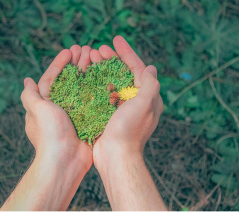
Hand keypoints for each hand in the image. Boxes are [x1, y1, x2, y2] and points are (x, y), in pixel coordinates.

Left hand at [22, 46, 92, 168]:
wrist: (66, 161)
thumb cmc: (50, 134)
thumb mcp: (36, 110)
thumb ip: (30, 95)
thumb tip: (27, 80)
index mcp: (46, 104)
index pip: (52, 78)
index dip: (60, 63)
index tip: (70, 50)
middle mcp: (60, 107)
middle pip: (69, 80)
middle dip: (76, 64)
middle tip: (86, 50)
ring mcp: (75, 113)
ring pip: (82, 88)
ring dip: (88, 72)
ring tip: (96, 58)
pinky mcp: (88, 120)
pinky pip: (93, 100)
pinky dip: (98, 88)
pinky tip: (105, 77)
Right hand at [91, 35, 163, 159]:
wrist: (115, 156)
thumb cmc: (129, 131)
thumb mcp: (143, 105)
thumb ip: (150, 85)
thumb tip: (151, 68)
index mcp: (147, 97)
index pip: (138, 68)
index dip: (127, 52)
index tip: (115, 39)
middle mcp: (136, 100)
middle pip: (124, 73)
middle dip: (111, 59)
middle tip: (97, 49)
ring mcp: (122, 107)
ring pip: (112, 82)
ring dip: (102, 69)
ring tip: (89, 58)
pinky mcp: (109, 113)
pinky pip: (104, 93)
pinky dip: (96, 83)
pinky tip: (87, 76)